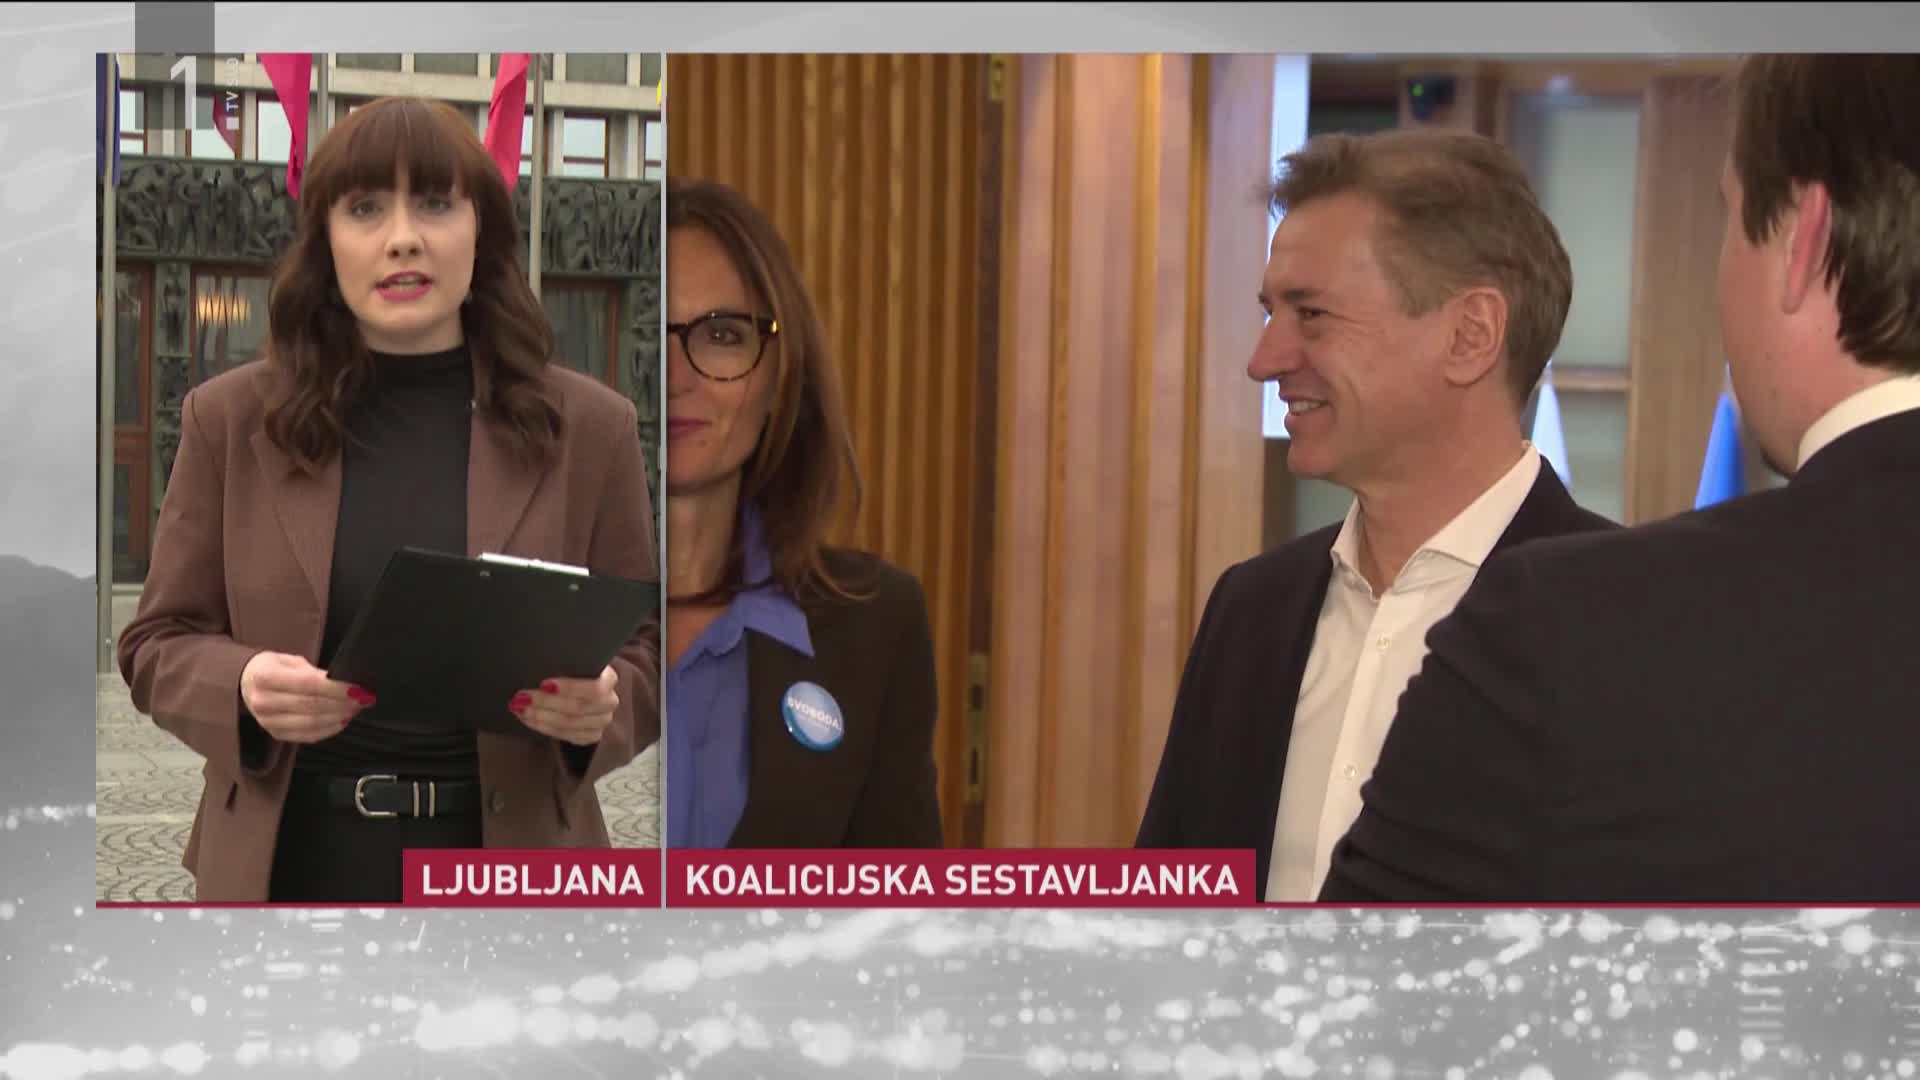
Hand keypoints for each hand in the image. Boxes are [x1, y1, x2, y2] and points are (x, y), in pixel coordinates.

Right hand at [240, 651, 373, 743]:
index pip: (308, 684)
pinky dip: (329, 729)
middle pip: (311, 705)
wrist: (245, 684)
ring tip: (355, 708)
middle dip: (342, 703)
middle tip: (363, 698)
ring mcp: (268, 722)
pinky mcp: (276, 735)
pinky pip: (307, 736)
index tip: (358, 688)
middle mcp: (263, 702)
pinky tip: (342, 720)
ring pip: (311, 723)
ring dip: (339, 717)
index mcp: (265, 677)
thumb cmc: (272, 668)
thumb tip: (342, 683)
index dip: (336, 688)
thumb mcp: (289, 661)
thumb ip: (314, 672)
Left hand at [511, 667, 618, 746]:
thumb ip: (562, 662)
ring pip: (570, 724)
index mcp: (609, 678)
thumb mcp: (571, 661)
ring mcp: (602, 721)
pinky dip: (544, 727)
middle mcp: (609, 702)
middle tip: (522, 697)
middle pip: (578, 708)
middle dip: (546, 702)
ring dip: (541, 716)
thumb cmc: (571, 669)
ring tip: (520, 708)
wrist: (578, 686)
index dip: (569, 687)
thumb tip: (537, 663)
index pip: (594, 688)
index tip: (544, 683)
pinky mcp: (591, 735)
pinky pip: (567, 736)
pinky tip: (528, 719)